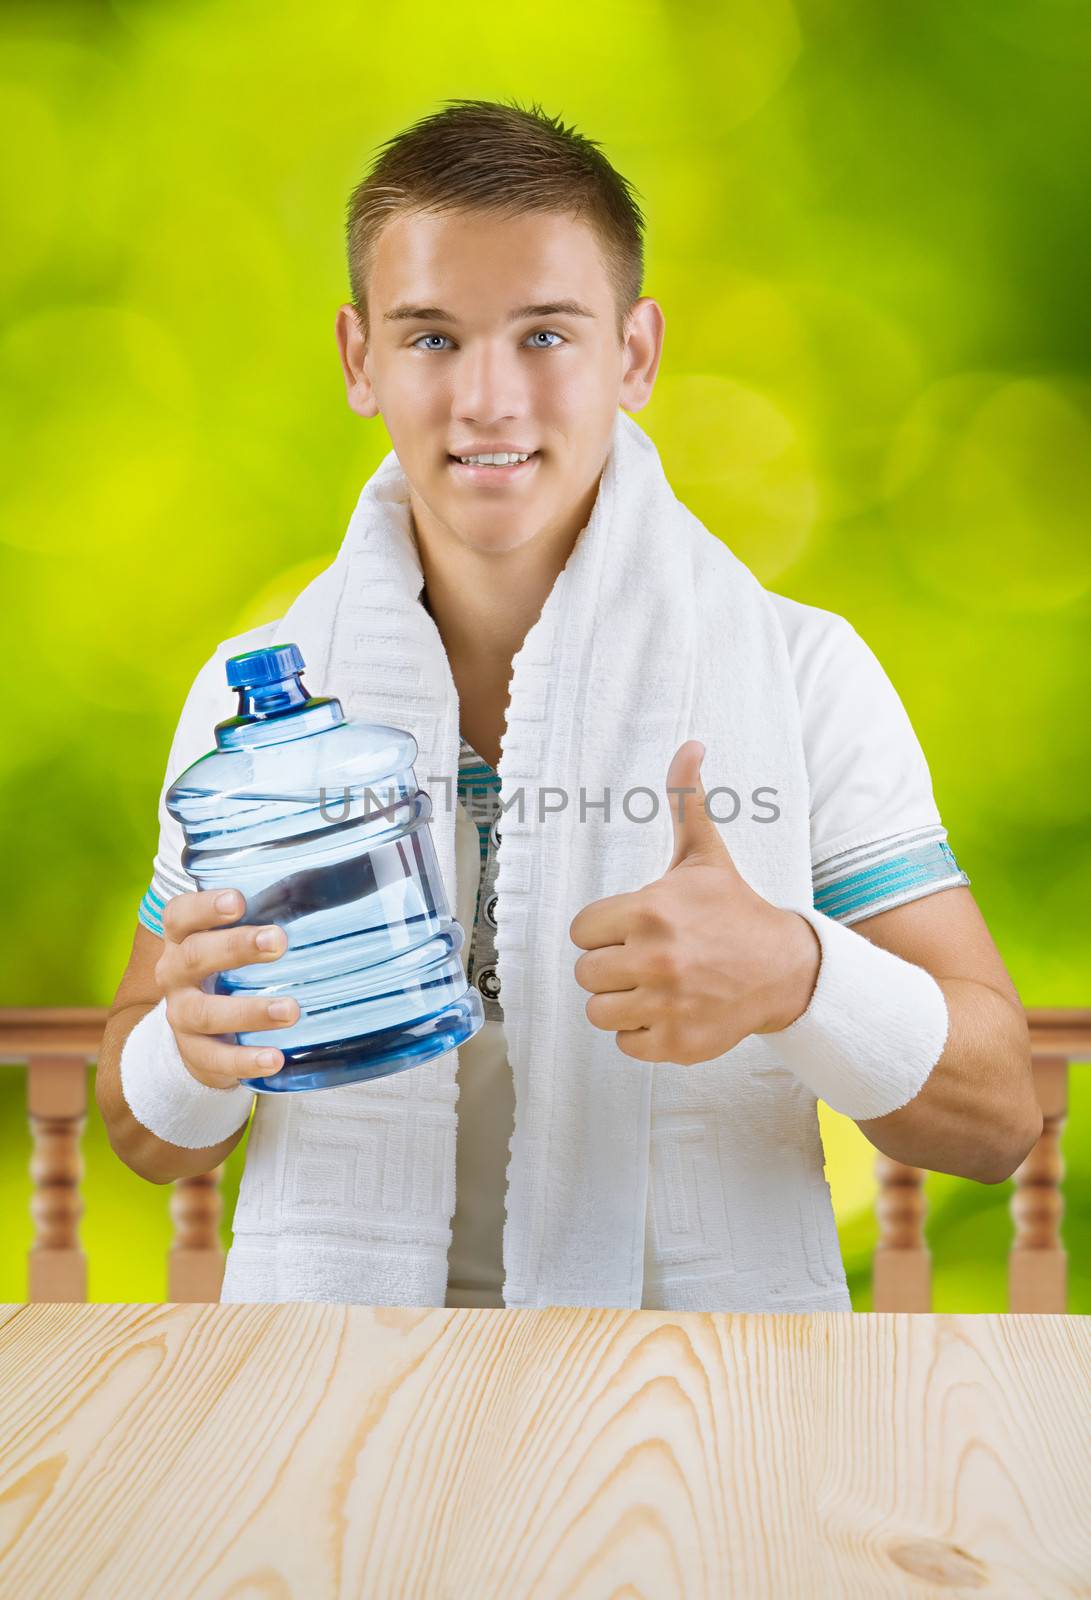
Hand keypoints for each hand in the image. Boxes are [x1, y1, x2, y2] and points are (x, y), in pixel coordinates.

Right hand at [155, 890, 298, 1087]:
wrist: (201, 1034)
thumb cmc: (232, 970)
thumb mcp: (241, 940)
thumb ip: (273, 913)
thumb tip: (337, 881)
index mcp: (184, 938)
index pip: (180, 915)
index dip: (205, 906)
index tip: (239, 900)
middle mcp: (175, 974)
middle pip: (194, 956)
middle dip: (236, 947)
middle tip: (278, 941)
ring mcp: (181, 1016)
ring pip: (205, 1012)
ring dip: (249, 1010)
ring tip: (291, 1010)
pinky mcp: (196, 1055)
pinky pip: (217, 1060)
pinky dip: (246, 1060)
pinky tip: (276, 1058)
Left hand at [569, 740, 820, 1064]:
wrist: (787, 969)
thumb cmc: (735, 910)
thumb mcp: (705, 855)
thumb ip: (685, 802)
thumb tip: (690, 745)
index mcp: (650, 911)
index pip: (581, 931)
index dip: (603, 930)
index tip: (632, 928)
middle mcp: (654, 958)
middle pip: (586, 973)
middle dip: (611, 966)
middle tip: (645, 958)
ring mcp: (665, 1004)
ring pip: (599, 1011)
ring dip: (621, 1001)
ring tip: (653, 985)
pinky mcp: (676, 1042)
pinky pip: (625, 1043)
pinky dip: (641, 1033)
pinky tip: (667, 1011)